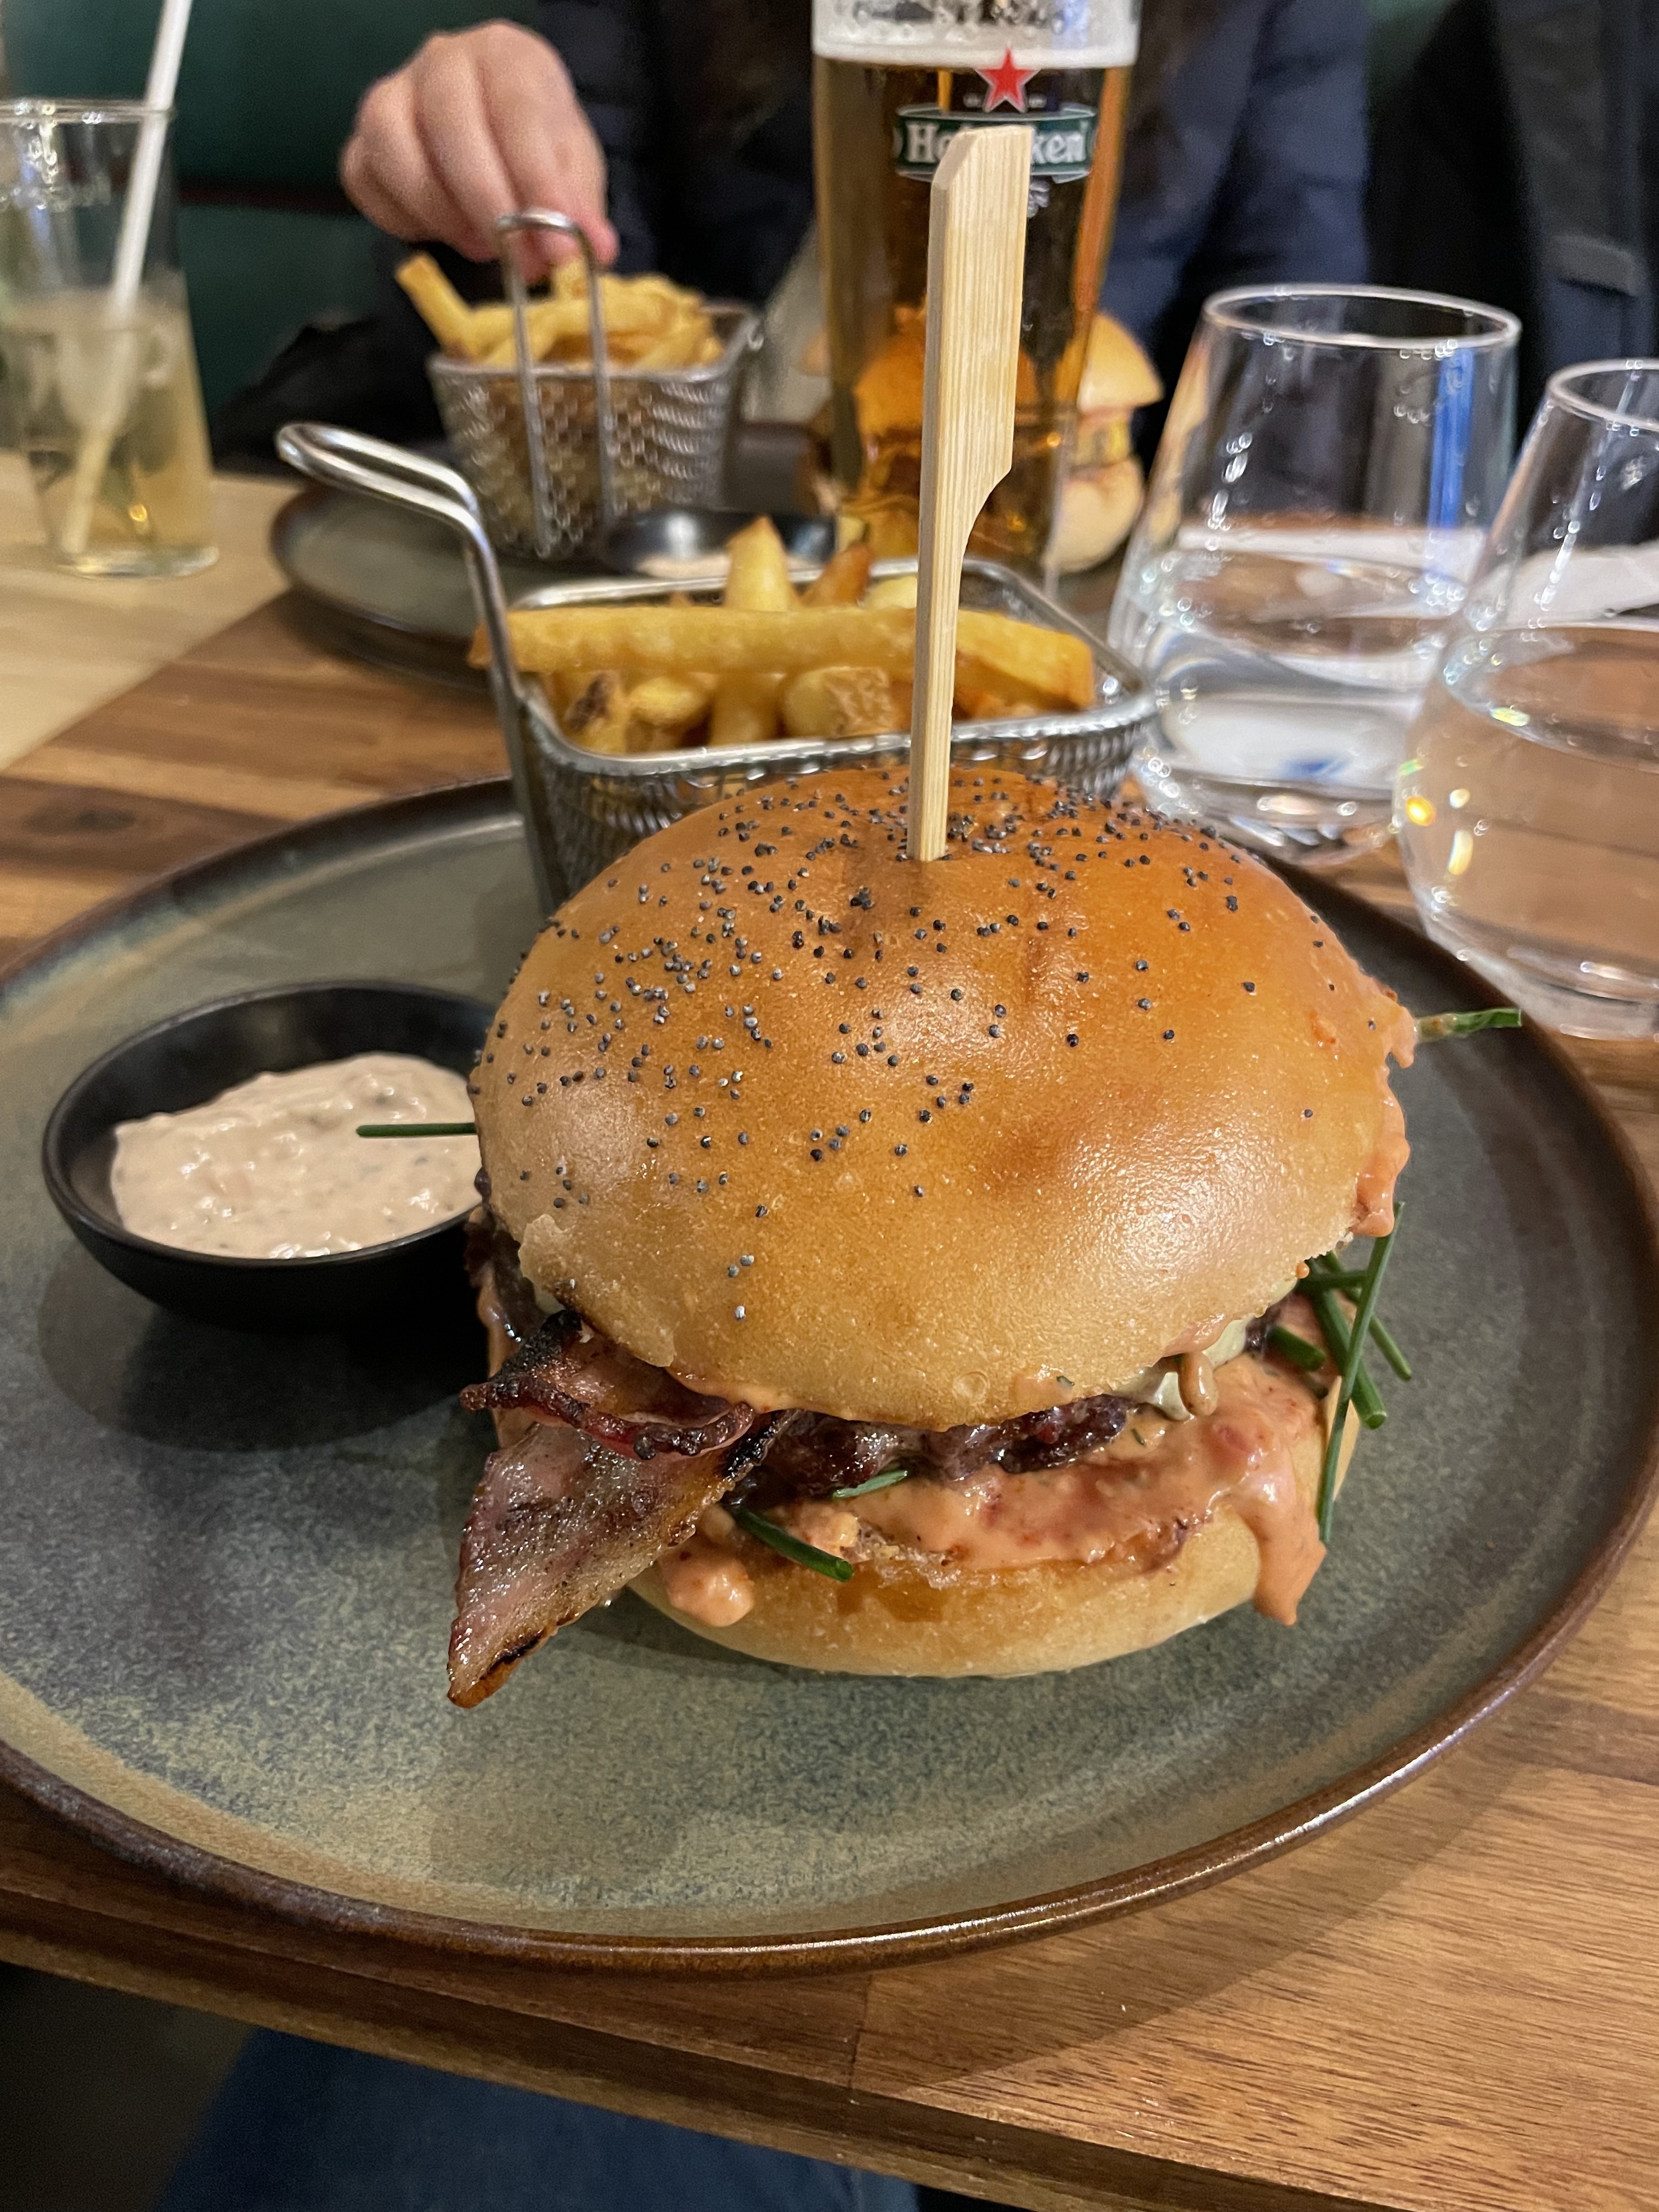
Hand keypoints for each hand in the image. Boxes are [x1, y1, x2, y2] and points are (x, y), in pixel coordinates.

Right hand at [341, 24, 617, 274]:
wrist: (492, 135)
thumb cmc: (535, 145)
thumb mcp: (572, 170)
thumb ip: (581, 207)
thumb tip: (596, 248)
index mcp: (504, 55)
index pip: (518, 112)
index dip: (538, 185)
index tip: (559, 248)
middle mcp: (441, 62)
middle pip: (451, 126)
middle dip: (489, 207)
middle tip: (520, 262)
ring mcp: (392, 97)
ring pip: (394, 149)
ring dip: (442, 214)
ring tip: (482, 247)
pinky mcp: (362, 141)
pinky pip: (365, 180)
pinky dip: (403, 221)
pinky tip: (443, 234)